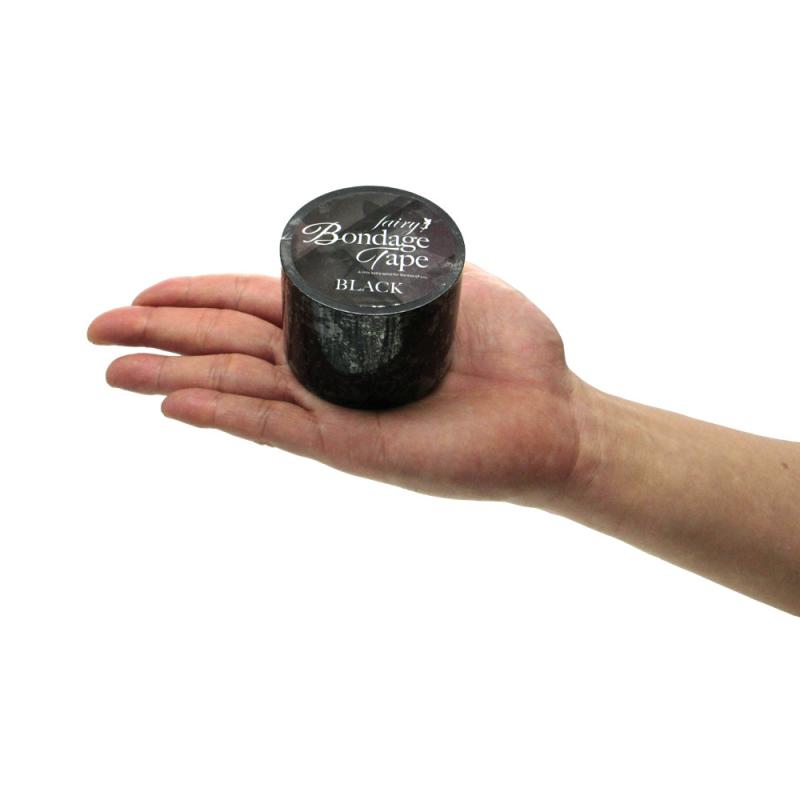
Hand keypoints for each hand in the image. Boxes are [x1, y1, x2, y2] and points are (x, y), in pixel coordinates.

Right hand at [88, 264, 589, 503]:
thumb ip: (405, 263)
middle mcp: (329, 369)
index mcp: (346, 328)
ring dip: (170, 375)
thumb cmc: (514, 351)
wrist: (553, 415)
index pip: (255, 304)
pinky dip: (223, 415)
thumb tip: (365, 242)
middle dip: (161, 332)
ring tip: (111, 366)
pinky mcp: (349, 446)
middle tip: (95, 326)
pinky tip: (173, 405)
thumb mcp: (455, 279)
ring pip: (236, 385)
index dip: (198, 294)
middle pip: (228, 343)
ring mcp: (333, 409)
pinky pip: (274, 429)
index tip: (147, 291)